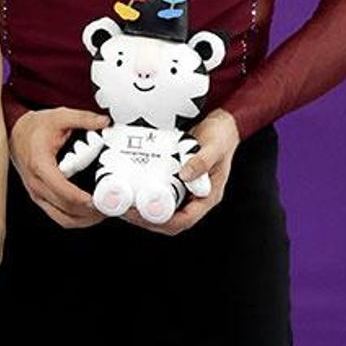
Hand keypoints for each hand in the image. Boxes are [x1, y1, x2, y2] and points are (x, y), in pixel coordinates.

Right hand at [10, 107, 109, 227]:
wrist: (15, 133)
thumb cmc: (33, 128)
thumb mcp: (59, 117)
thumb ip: (83, 118)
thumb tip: (104, 122)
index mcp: (40, 165)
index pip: (62, 190)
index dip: (83, 199)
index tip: (101, 200)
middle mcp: (37, 184)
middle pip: (66, 209)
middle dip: (91, 212)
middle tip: (112, 207)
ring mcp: (38, 194)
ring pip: (63, 219)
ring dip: (86, 220)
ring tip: (105, 212)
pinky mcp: (41, 198)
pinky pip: (59, 216)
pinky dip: (77, 219)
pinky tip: (90, 213)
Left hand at [122, 109, 239, 236]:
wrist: (221, 124)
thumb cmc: (222, 136)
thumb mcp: (214, 146)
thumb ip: (202, 160)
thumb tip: (185, 175)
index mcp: (208, 196)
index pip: (184, 220)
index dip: (161, 221)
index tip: (140, 214)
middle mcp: (196, 198)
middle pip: (170, 221)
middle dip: (146, 220)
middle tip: (125, 210)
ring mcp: (186, 191)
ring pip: (163, 210)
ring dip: (143, 211)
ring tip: (123, 203)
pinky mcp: (177, 182)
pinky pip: (161, 195)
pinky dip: (145, 196)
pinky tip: (132, 189)